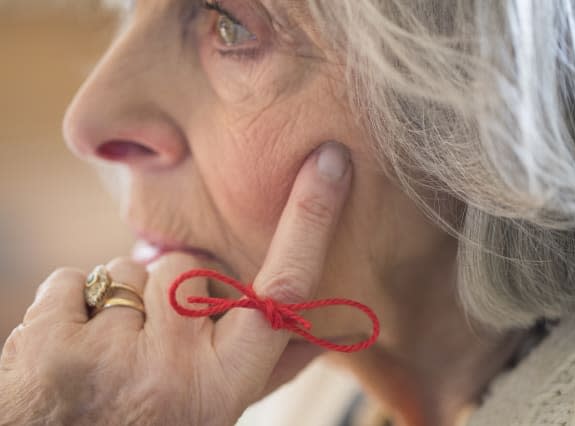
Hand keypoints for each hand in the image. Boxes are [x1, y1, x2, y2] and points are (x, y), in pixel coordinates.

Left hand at [0, 142, 351, 425]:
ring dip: (120, 302)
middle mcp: (173, 370)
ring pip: (127, 270)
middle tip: (153, 344)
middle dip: (168, 291)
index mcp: (225, 384)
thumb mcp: (219, 405)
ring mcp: (110, 355)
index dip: (311, 220)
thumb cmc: (156, 423)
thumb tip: (326, 333)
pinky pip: (71, 280)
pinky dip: (70, 306)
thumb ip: (268, 368)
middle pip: (185, 266)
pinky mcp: (49, 343)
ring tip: (111, 353)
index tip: (330, 162)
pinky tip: (73, 349)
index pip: (284, 288)